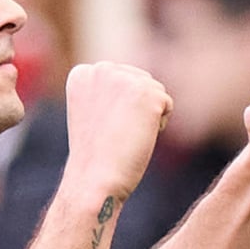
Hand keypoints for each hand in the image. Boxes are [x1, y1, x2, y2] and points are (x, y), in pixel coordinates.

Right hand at [65, 62, 172, 200]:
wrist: (94, 179)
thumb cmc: (94, 155)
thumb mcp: (92, 113)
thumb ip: (108, 91)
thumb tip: (138, 83)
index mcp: (83, 73)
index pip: (119, 79)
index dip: (116, 108)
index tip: (100, 127)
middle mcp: (102, 69)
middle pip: (139, 81)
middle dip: (134, 109)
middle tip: (113, 134)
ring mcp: (125, 79)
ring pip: (155, 92)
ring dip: (146, 117)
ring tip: (123, 135)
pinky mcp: (148, 92)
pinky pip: (167, 105)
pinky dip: (157, 125)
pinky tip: (136, 138)